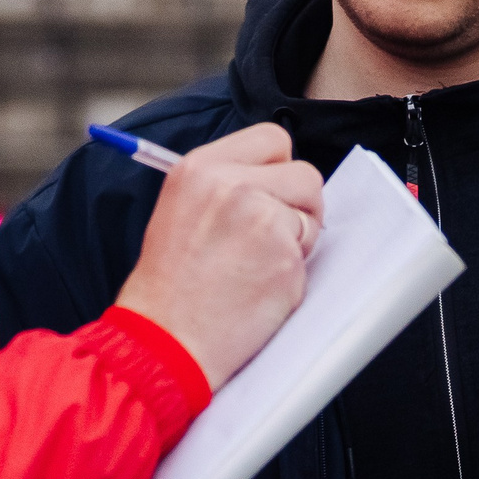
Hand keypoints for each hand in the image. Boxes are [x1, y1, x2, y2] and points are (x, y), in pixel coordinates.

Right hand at [113, 123, 323, 389]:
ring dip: (297, 242)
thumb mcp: (181, 209)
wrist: (165, 340)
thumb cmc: (170, 286)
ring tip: (254, 268)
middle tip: (270, 239)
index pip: (272, 138)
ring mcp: (262, 220)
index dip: (280, 169)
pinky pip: (311, 258)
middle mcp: (232, 185)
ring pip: (313, 216)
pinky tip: (258, 290)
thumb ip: (226, 185)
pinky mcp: (285, 258)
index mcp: (200, 168)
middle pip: (305, 175)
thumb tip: (277, 180)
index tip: (271, 194)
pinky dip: (292, 276)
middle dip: (299, 206)